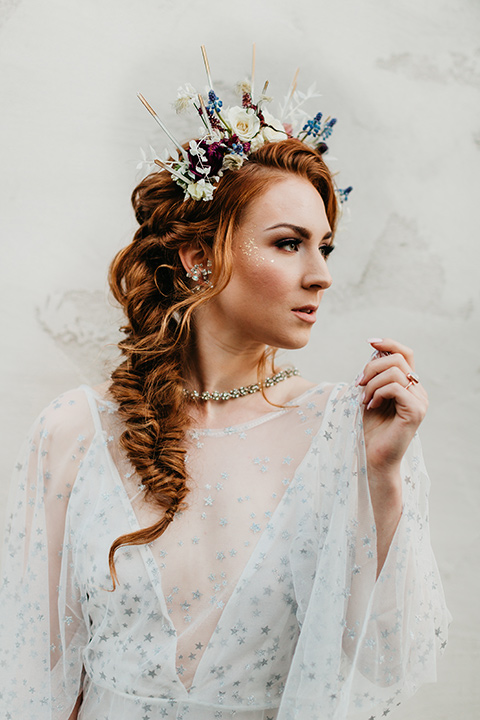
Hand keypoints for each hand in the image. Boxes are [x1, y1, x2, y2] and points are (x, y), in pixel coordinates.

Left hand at [356, 338, 427, 482]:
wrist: (373, 457)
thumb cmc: (369, 429)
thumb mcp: (369, 395)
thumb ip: (375, 375)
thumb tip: (374, 349)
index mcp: (409, 385)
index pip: (405, 354)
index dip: (389, 343)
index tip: (370, 341)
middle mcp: (418, 391)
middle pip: (398, 358)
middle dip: (372, 367)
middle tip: (358, 384)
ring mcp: (420, 401)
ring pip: (395, 372)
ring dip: (372, 382)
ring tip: (364, 399)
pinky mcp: (416, 411)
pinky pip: (396, 387)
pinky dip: (378, 393)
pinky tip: (370, 406)